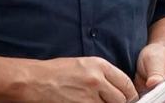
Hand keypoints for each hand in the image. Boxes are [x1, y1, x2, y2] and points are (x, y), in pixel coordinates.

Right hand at [18, 57, 137, 102]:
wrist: (35, 81)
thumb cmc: (56, 72)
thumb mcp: (83, 65)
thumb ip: (103, 74)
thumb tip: (118, 87)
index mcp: (99, 66)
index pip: (126, 83)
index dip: (130, 93)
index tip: (129, 98)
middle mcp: (97, 80)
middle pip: (121, 99)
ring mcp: (88, 96)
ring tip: (97, 102)